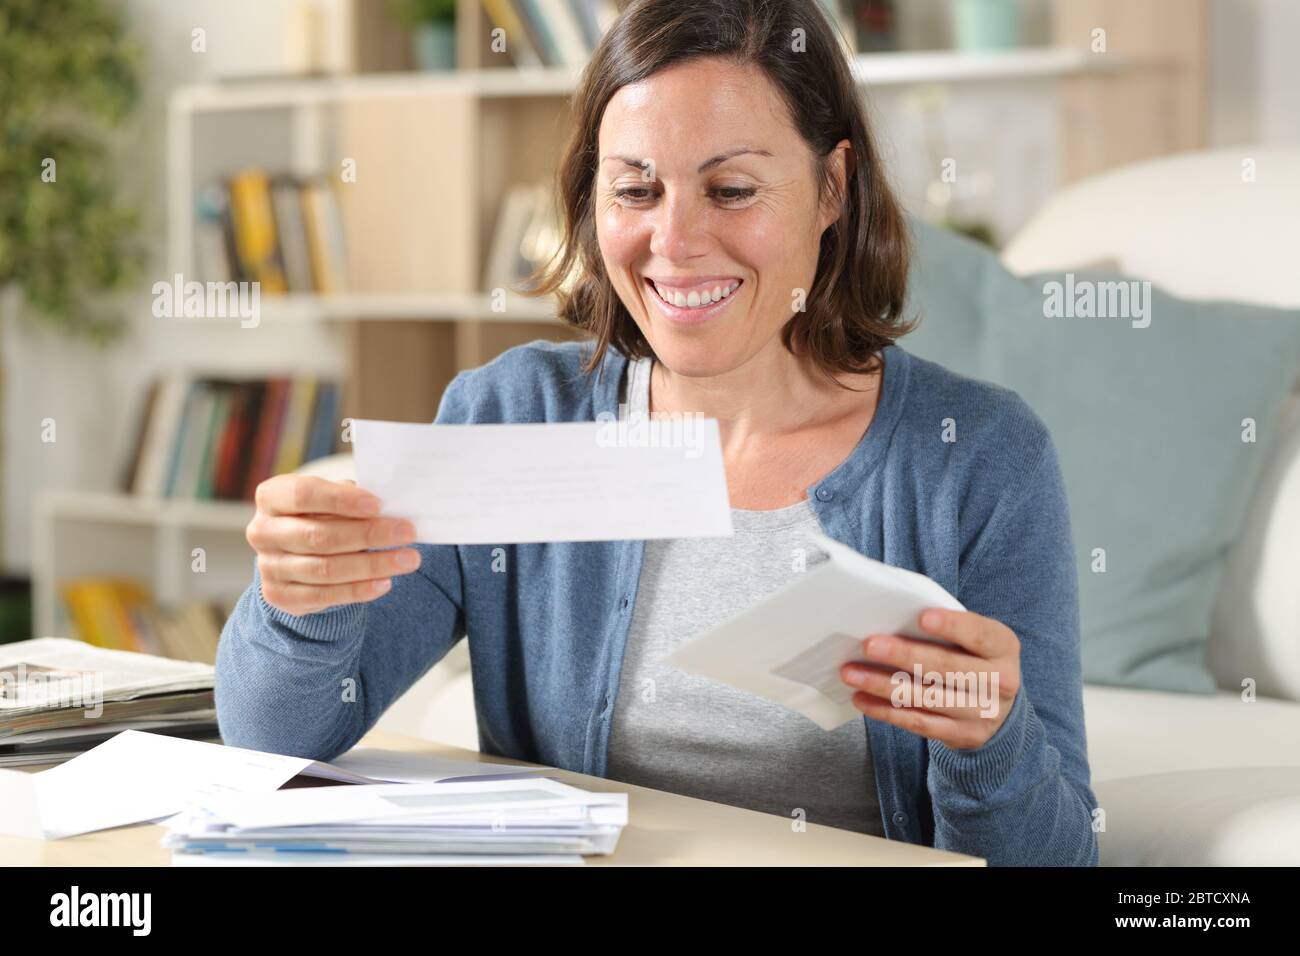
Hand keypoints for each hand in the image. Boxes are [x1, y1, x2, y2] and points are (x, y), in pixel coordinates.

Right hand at [247, 474, 419, 614]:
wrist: (296, 554)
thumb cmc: (321, 515)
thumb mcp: (330, 499)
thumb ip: (348, 498)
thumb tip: (383, 507)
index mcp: (271, 497)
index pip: (303, 494)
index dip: (341, 500)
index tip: (378, 505)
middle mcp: (262, 531)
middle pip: (319, 536)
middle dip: (369, 535)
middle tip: (408, 533)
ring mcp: (269, 567)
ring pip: (325, 569)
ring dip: (372, 565)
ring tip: (408, 560)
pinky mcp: (280, 596)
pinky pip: (324, 596)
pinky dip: (358, 590)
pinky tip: (385, 583)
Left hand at [839, 608, 1020, 750]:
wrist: (999, 707)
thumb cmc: (973, 658)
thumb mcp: (974, 639)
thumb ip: (948, 628)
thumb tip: (894, 619)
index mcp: (1004, 647)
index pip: (979, 634)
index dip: (952, 626)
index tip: (922, 618)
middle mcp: (1001, 682)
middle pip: (946, 668)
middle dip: (903, 655)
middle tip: (868, 645)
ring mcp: (984, 713)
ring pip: (927, 698)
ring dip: (884, 685)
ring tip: (852, 673)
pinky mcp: (964, 736)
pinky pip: (919, 723)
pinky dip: (886, 712)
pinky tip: (862, 699)